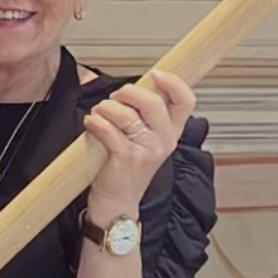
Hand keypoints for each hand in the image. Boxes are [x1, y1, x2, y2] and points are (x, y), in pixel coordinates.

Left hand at [83, 70, 194, 218]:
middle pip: (153, 102)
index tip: (156, 74)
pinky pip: (109, 130)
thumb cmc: (125, 166)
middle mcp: (164, 140)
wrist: (118, 202)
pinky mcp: (126, 159)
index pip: (186, 101)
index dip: (174, 83)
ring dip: (105, 108)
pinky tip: (90, 124)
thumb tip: (131, 88)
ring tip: (97, 114)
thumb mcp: (143, 139)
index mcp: (171, 132)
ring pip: (126, 115)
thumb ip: (143, 115)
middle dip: (127, 93)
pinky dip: (95, 122)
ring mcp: (146, 151)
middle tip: (113, 99)